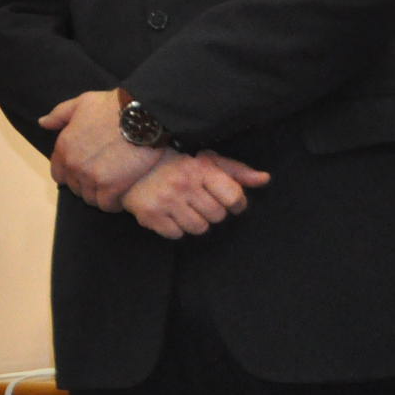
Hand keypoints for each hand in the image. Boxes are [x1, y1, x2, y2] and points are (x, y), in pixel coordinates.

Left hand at [43, 90, 163, 209]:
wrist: (142, 116)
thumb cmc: (112, 106)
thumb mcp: (81, 103)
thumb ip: (59, 115)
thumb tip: (43, 123)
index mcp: (64, 147)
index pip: (58, 173)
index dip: (70, 174)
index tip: (84, 171)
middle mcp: (74, 165)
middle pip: (75, 187)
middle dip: (86, 184)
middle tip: (103, 177)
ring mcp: (92, 178)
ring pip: (91, 198)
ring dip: (100, 195)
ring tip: (113, 186)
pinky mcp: (112, 188)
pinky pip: (107, 205)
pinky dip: (114, 203)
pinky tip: (122, 194)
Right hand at [122, 150, 271, 238]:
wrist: (129, 166)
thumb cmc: (176, 163)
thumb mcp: (206, 160)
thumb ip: (236, 171)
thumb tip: (265, 179)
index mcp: (200, 168)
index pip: (234, 197)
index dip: (235, 202)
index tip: (227, 200)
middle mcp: (183, 183)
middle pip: (217, 216)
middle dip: (212, 211)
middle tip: (198, 200)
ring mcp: (165, 200)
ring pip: (199, 228)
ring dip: (194, 221)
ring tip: (183, 206)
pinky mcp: (150, 214)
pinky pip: (176, 234)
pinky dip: (174, 228)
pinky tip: (169, 213)